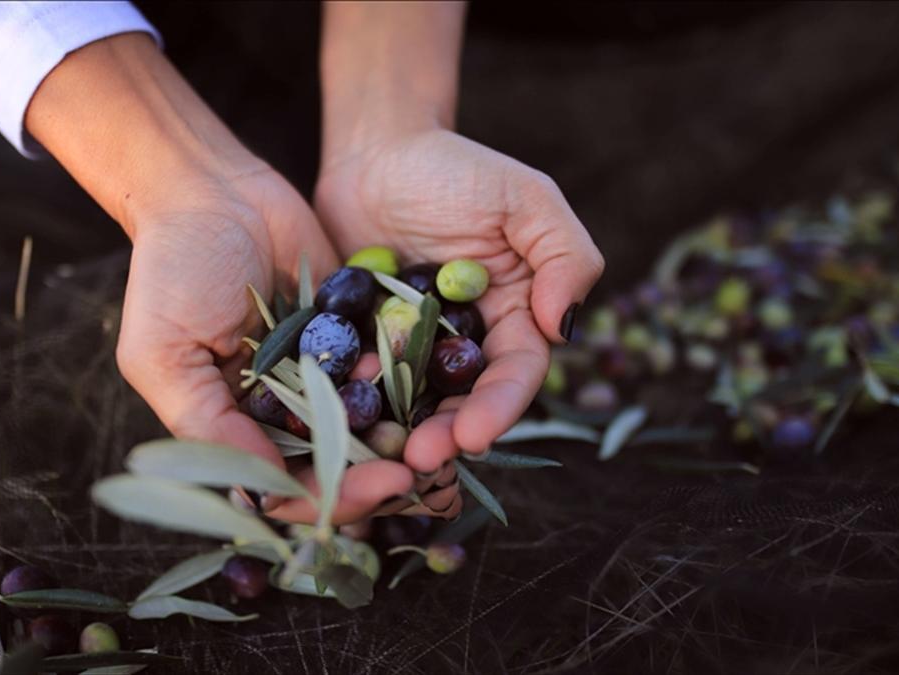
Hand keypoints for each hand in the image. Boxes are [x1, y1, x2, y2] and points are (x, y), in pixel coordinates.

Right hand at [26, 34, 413, 523]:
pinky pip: (384, 367)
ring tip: (436, 443)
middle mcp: (278, 410)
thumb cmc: (172, 271)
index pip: (282, 488)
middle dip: (373, 477)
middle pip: (333, 467)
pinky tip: (431, 385)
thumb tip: (262, 492)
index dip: (328, 498)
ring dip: (399, 438)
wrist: (213, 189)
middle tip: (417, 476)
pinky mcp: (350, 334)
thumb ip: (208, 424)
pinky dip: (406, 380)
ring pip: (366, 426)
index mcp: (230, 426)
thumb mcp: (166, 354)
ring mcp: (318, 373)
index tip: (374, 489)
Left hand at [315, 127, 604, 476]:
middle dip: (446, 436)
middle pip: (462, 402)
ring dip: (398, 434)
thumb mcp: (524, 199)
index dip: (498, 408)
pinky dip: (350, 402)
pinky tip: (335, 419)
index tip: (474, 436)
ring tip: (380, 457)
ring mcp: (411, 349)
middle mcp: (466, 343)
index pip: (515, 373)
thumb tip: (564, 328)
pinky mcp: (361, 345)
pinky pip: (357, 380)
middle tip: (418, 460)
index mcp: (514, 318)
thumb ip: (564, 255)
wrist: (376, 152)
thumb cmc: (457, 168)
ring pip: (411, 404)